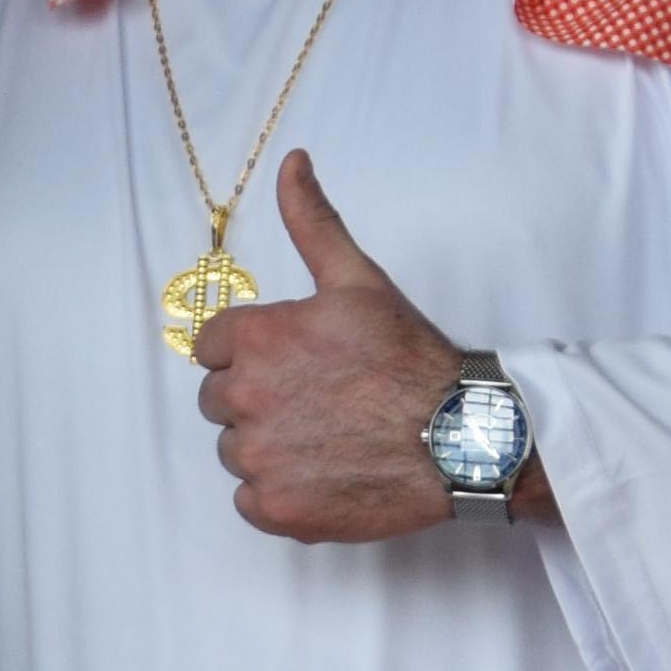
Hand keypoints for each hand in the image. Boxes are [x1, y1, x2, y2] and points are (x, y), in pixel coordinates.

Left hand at [190, 153, 485, 546]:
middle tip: (317, 401)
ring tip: (327, 438)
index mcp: (256, 337)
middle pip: (218, 400)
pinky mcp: (274, 509)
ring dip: (269, 447)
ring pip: (234, 451)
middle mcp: (245, 396)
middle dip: (257, 398)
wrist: (459, 438)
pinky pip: (250, 501)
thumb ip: (312, 221)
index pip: (212, 348)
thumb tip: (291, 161)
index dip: (251, 353)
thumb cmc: (411, 358)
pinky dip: (280, 493)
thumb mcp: (358, 279)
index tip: (293, 363)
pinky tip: (325, 474)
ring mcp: (258, 458)